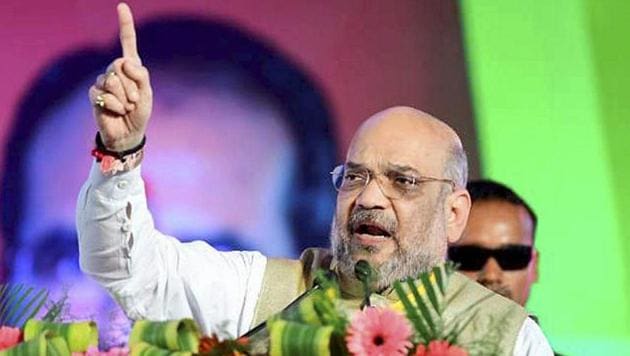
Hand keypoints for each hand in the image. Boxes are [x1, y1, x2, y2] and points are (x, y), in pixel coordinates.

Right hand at [88, 3, 152, 151]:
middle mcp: (116, 71)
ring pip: (111, 78)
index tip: (122, 6)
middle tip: (134, 100)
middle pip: (119, 64)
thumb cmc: (140, 113)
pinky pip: (104, 93)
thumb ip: (141, 75)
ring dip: (124, 96)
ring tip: (126, 107)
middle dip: (131, 85)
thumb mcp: (147, 93)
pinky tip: (117, 111)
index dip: (125, 25)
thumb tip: (125, 62)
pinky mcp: (95, 94)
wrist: (128, 133)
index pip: (128, 43)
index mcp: (132, 68)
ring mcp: (104, 81)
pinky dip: (115, 105)